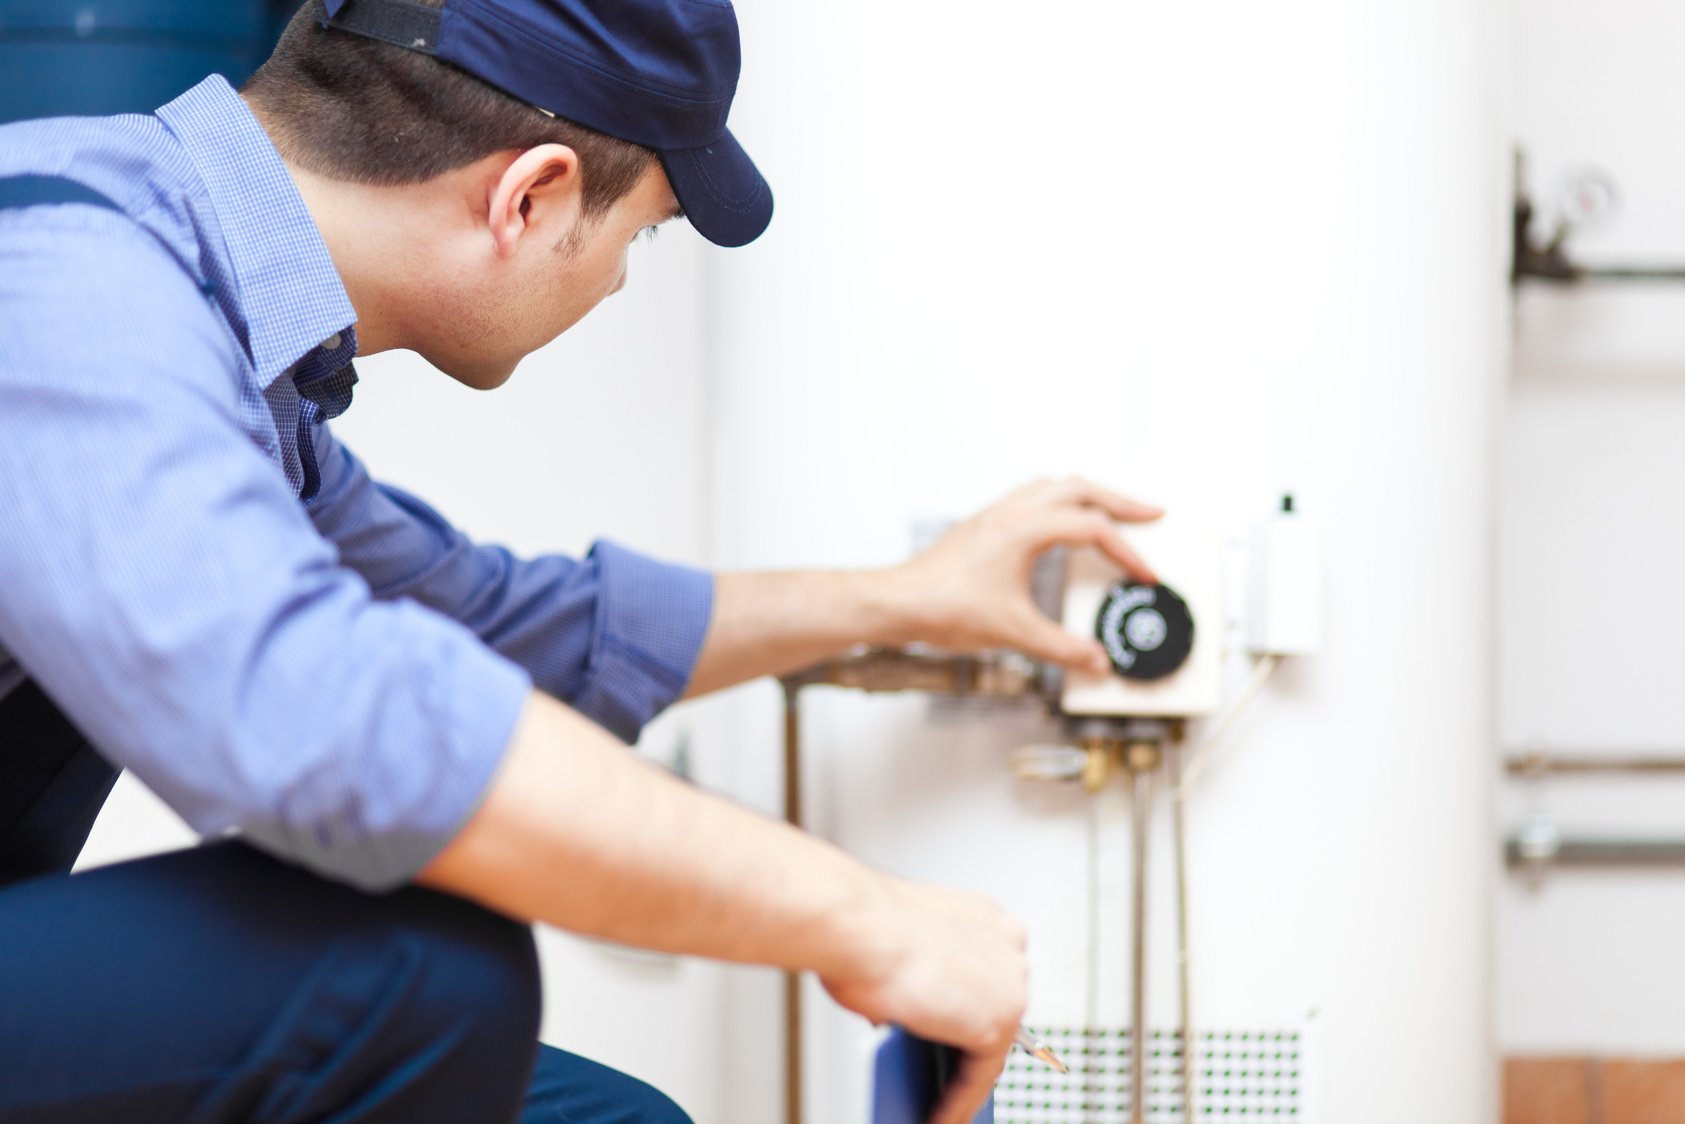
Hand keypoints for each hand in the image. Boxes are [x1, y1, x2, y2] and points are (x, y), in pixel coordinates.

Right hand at [821, 880, 1028, 1123]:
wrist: (856, 926)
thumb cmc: (862, 926)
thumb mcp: (896, 949)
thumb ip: (916, 980)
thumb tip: (909, 1015)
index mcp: (985, 917)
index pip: (986, 974)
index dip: (970, 1005)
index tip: (959, 1029)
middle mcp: (1006, 945)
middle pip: (993, 1008)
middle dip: (969, 1041)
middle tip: (946, 1073)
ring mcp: (1009, 984)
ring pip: (990, 1046)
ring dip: (963, 1077)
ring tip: (940, 1103)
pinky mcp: (998, 1024)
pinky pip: (981, 1076)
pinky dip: (957, 1102)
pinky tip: (938, 1117)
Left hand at [887, 477, 1162, 672]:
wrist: (897, 603)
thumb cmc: (942, 608)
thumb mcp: (1014, 633)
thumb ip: (1062, 648)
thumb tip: (1095, 660)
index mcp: (1024, 528)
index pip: (1092, 529)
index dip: (1127, 553)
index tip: (1145, 575)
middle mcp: (1010, 511)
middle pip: (1080, 488)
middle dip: (1120, 501)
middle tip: (1151, 514)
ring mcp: (995, 514)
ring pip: (1053, 485)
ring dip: (1088, 495)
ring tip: (1112, 511)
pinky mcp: (983, 525)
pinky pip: (1031, 496)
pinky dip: (1059, 502)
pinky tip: (1061, 525)